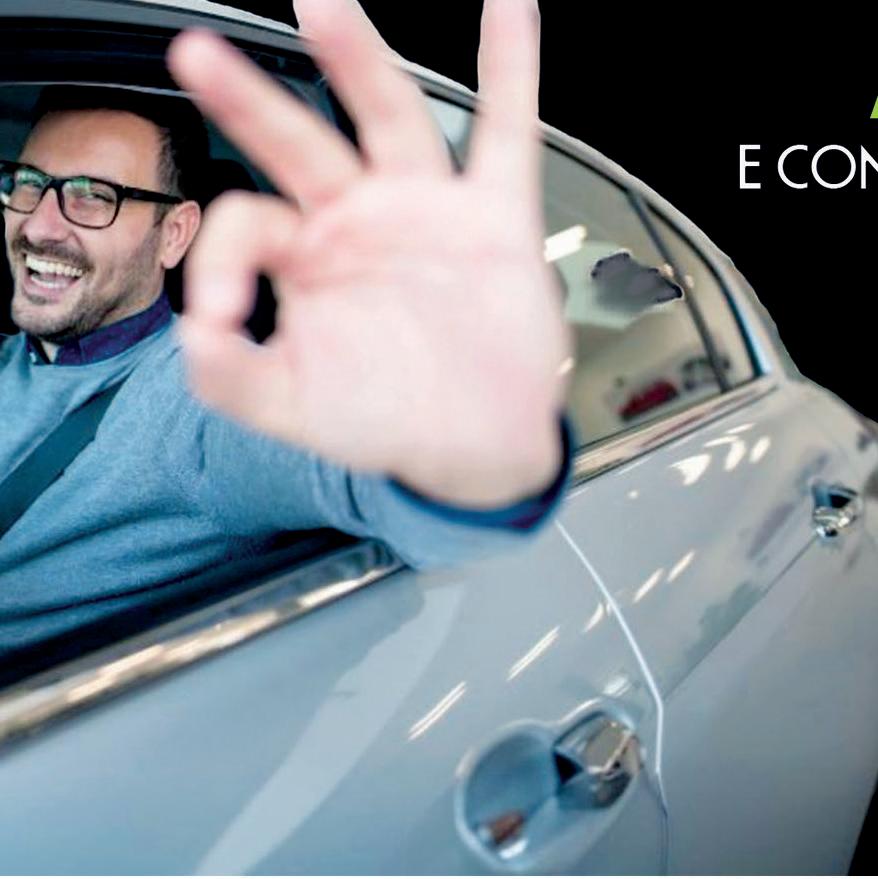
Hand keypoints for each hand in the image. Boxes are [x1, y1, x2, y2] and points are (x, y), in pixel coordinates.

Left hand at [166, 0, 572, 507]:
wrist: (474, 443)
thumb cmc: (387, 421)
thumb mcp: (293, 407)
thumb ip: (230, 377)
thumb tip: (192, 333)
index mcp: (306, 260)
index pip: (246, 221)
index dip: (218, 257)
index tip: (219, 315)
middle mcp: (360, 221)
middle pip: (299, 141)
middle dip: (251, 98)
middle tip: (197, 50)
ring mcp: (426, 210)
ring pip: (389, 119)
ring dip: (359, 61)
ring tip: (324, 7)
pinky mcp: (493, 218)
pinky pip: (507, 132)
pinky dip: (510, 70)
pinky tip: (508, 11)